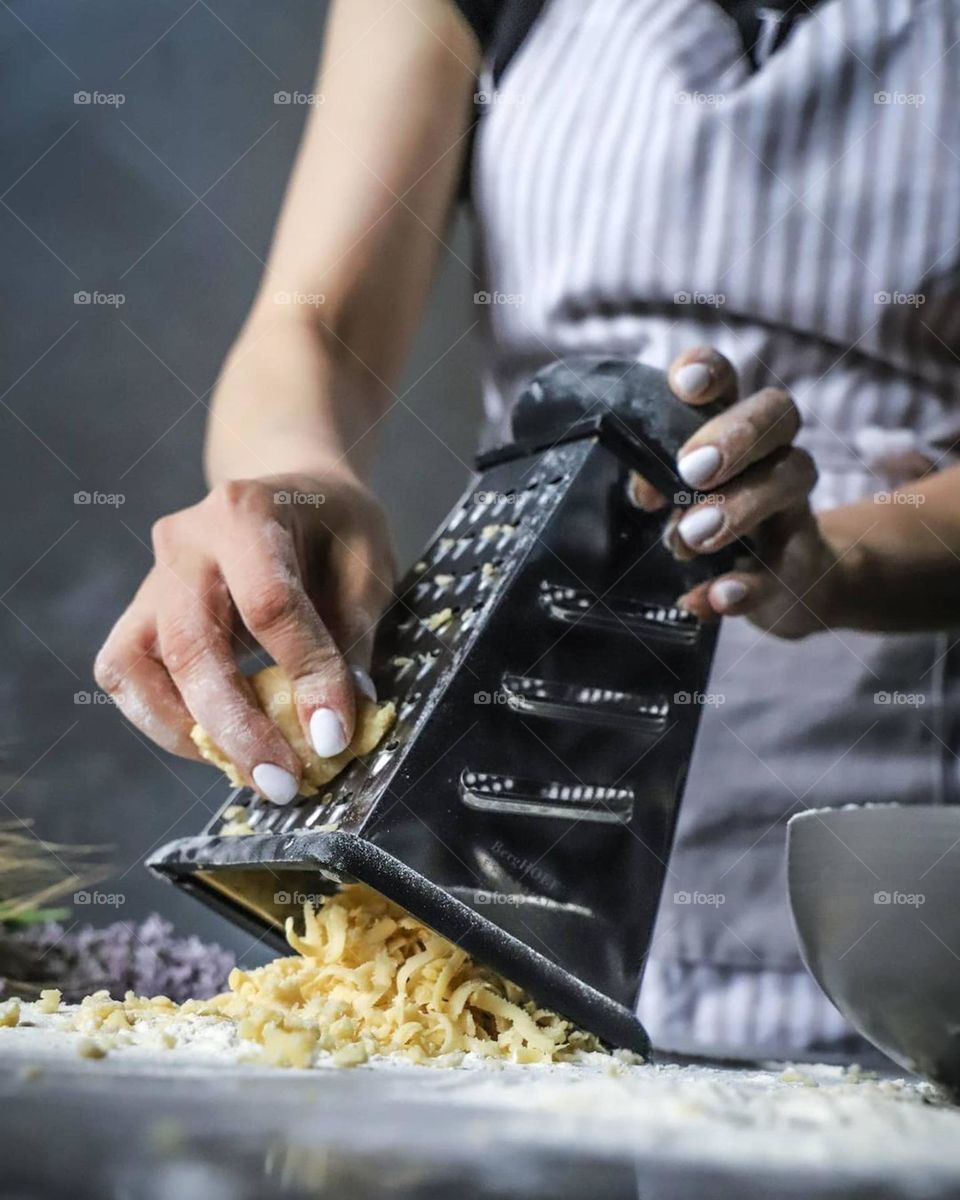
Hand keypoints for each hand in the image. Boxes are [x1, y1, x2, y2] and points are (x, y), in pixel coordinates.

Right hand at [94, 469, 394, 801]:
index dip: (305, 675)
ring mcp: (152, 577)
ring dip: (189, 732)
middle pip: (192, 645)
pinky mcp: (138, 614)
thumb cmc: (333, 526)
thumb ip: (353, 632)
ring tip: (248, 771)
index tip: (333, 736)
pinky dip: (164, 720)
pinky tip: (216, 745)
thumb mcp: (366, 561)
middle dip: (238, 726)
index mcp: (247, 511)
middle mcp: (185, 541)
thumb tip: (335, 721)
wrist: (288, 492)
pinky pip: (125, 675)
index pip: (270, 604)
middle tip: (282, 782)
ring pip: (137, 667)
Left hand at [630, 348, 839, 639]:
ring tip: (690, 538)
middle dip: (735, 436)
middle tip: (691, 472)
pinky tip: (714, 597)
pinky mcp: (800, 562)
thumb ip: (658, 486)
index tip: (684, 385)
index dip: (709, 370)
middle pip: (777, 412)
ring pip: (792, 476)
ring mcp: (793, 504)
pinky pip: (781, 569)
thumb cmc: (716, 521)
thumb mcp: (680, 499)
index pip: (728, 379)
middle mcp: (772, 452)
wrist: (788, 584)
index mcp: (730, 426)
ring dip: (739, 506)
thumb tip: (642, 490)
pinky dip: (747, 586)